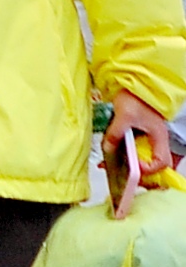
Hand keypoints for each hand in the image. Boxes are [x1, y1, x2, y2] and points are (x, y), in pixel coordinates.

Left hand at [105, 89, 176, 217]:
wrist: (133, 85)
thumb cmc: (136, 98)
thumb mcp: (124, 115)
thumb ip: (116, 133)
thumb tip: (107, 149)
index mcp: (159, 138)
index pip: (161, 163)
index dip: (149, 169)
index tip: (134, 165)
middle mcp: (155, 143)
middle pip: (152, 168)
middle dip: (138, 176)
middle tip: (122, 180)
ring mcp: (146, 141)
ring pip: (140, 162)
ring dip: (126, 169)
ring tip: (108, 170)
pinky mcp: (135, 138)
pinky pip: (130, 154)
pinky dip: (119, 159)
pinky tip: (106, 161)